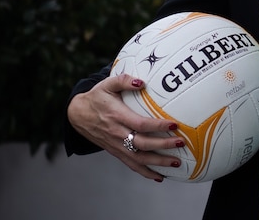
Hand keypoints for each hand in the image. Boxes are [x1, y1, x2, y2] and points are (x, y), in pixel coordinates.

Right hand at [67, 72, 182, 181]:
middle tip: (181, 144)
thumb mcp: (107, 84)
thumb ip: (124, 80)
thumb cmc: (97, 97)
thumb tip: (141, 81)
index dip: (157, 126)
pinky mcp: (116, 152)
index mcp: (117, 116)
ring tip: (176, 163)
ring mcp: (116, 145)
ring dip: (158, 162)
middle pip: (142, 144)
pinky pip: (131, 165)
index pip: (140, 124)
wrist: (77, 115)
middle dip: (163, 145)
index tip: (174, 125)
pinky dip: (145, 172)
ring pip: (138, 158)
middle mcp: (117, 133)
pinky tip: (159, 176)